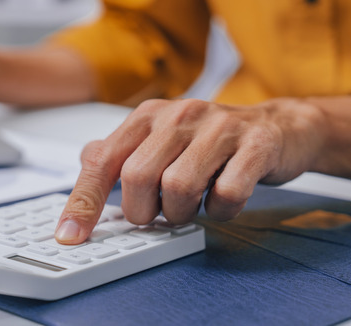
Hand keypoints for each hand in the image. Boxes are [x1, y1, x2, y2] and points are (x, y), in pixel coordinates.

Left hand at [54, 98, 325, 243]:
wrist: (279, 127)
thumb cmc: (211, 141)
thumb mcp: (160, 138)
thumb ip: (123, 151)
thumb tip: (86, 162)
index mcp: (147, 116)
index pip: (102, 160)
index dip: (83, 202)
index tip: (71, 234)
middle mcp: (178, 115)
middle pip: (137, 176)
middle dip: (143, 210)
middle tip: (157, 214)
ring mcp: (218, 128)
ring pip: (179, 186)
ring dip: (182, 212)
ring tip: (192, 205)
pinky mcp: (256, 145)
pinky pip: (226, 194)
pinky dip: (220, 211)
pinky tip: (221, 202)